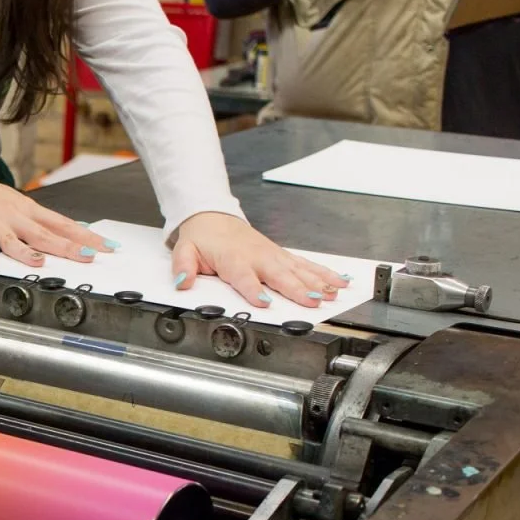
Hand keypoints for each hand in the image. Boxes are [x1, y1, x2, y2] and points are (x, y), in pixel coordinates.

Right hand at [0, 167, 116, 268]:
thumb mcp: (18, 205)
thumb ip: (41, 222)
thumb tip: (71, 232)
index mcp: (29, 210)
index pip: (64, 224)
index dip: (87, 236)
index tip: (107, 246)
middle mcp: (14, 214)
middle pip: (44, 233)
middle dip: (68, 246)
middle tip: (88, 256)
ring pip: (12, 239)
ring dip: (26, 251)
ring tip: (40, 261)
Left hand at [172, 213, 348, 308]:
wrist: (212, 217)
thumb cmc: (202, 238)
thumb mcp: (184, 251)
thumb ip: (183, 267)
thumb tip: (182, 281)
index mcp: (234, 259)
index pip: (244, 277)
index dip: (254, 290)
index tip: (265, 302)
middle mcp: (258, 257)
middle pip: (279, 275)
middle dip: (296, 288)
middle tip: (312, 301)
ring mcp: (273, 255)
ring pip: (298, 270)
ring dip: (317, 282)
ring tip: (332, 293)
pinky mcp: (282, 255)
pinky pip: (305, 264)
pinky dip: (323, 273)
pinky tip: (338, 282)